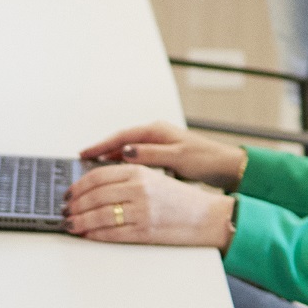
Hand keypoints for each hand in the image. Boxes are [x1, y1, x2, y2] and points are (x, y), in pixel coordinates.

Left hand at [67, 160, 235, 247]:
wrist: (206, 217)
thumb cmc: (179, 199)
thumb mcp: (153, 178)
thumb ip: (125, 179)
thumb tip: (91, 189)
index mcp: (139, 171)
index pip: (98, 176)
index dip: (78, 187)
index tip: (68, 194)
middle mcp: (139, 188)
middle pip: (94, 196)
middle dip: (74, 205)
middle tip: (65, 210)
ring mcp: (142, 210)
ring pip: (99, 215)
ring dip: (79, 221)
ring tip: (70, 224)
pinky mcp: (145, 231)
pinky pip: (111, 233)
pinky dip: (94, 235)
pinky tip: (86, 235)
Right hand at [79, 119, 245, 187]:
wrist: (225, 166)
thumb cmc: (205, 159)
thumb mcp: (176, 158)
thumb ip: (150, 155)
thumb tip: (125, 152)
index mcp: (156, 131)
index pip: (121, 137)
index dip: (101, 145)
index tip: (84, 153)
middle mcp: (155, 135)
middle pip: (121, 142)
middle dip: (101, 152)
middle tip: (82, 162)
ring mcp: (158, 145)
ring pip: (127, 151)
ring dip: (111, 159)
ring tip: (93, 170)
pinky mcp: (162, 156)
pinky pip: (135, 159)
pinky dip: (124, 166)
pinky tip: (116, 175)